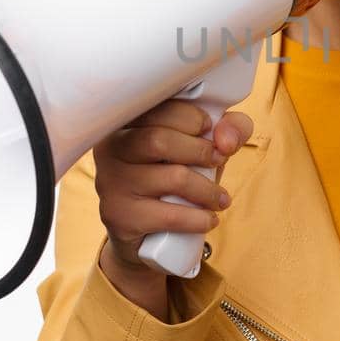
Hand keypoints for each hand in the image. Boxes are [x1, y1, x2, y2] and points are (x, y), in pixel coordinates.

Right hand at [92, 99, 254, 276]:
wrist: (148, 233)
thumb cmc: (176, 176)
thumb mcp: (204, 145)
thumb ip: (228, 127)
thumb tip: (227, 140)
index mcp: (127, 121)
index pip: (156, 107)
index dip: (191, 116)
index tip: (208, 129)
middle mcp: (111, 148)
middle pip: (158, 140)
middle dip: (200, 150)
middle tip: (219, 160)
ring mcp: (111, 183)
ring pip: (171, 178)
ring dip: (206, 190)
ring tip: (220, 198)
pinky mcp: (119, 215)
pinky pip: (168, 215)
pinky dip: (198, 218)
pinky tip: (208, 219)